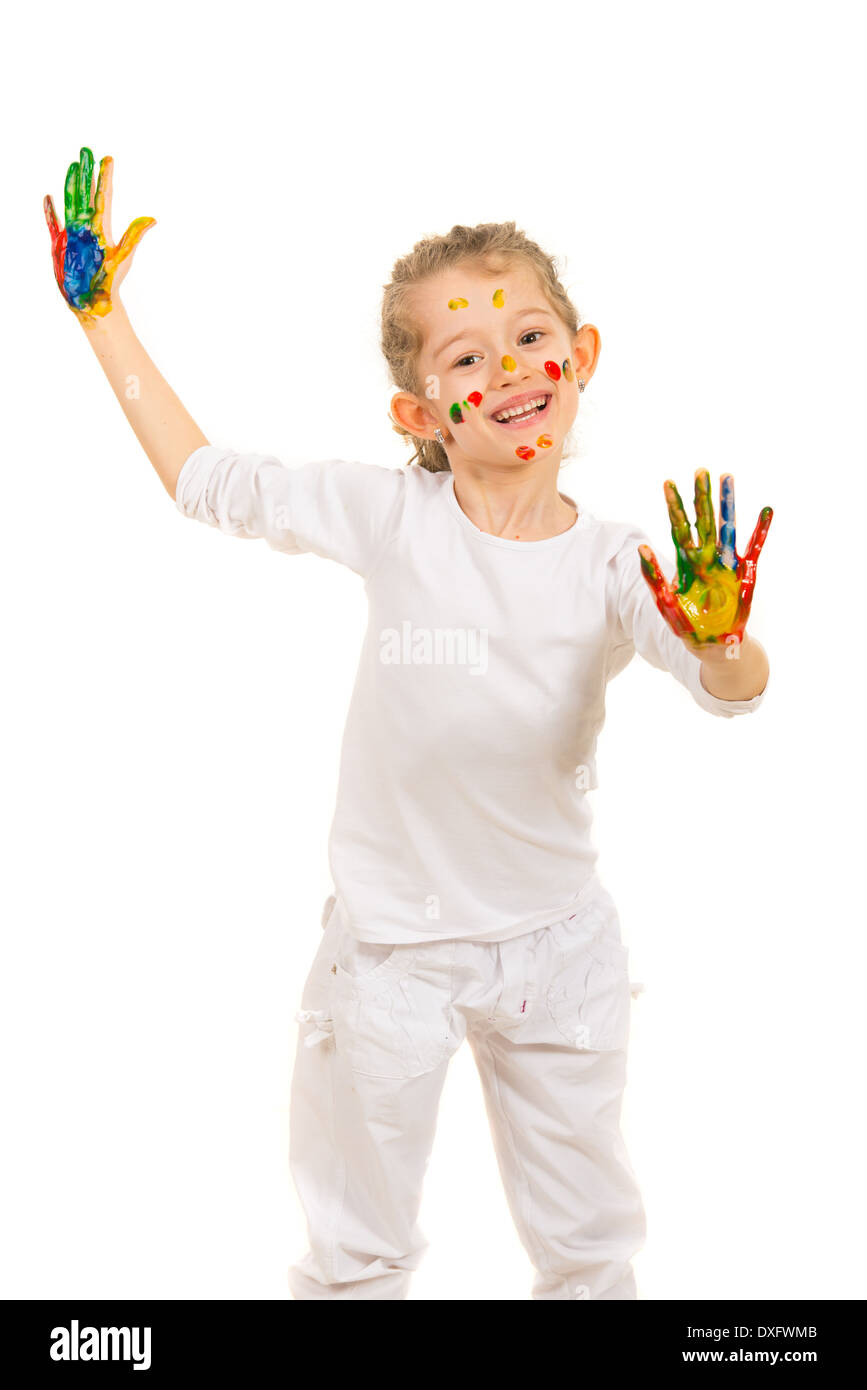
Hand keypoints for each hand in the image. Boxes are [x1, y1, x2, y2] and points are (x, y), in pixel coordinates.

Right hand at [44, 146, 155, 323]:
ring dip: (71, 184)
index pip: (103, 197)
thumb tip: (153, 219)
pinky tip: (49, 197)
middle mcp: (88, 228)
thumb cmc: (111, 281)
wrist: (94, 301)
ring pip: (71, 203)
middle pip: (85, 194)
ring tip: (73, 166)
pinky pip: (53, 224)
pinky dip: (50, 211)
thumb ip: (134, 236)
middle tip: (86, 151)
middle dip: (86, 173)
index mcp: (102, 229)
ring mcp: (73, 235)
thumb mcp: (123, 257)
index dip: (105, 178)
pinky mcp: (61, 245)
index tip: (108, 159)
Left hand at [638, 470, 772, 650]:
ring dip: (727, 504)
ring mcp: (726, 565)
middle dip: (701, 497)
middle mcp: (706, 559)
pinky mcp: (744, 575)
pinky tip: (766, 510)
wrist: (713, 647)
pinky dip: (760, 530)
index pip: (679, 529)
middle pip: (703, 521)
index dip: (674, 507)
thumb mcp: (666, 604)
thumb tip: (640, 549)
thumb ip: (654, 578)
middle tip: (700, 471)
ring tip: (727, 478)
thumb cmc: (689, 627)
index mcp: (686, 565)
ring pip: (727, 527)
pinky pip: (754, 548)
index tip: (669, 483)